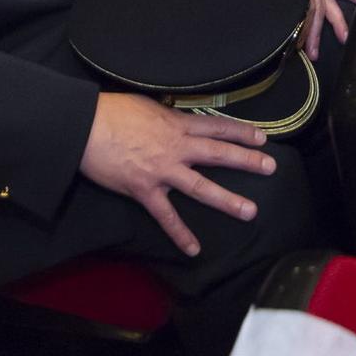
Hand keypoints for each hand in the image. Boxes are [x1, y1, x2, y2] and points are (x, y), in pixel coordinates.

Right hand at [78, 93, 273, 256]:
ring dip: (227, 199)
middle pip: (218, 153)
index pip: (216, 126)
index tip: (261, 137)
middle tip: (271, 167)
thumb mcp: (146, 105)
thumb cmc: (111, 111)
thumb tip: (176, 120)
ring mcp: (162, 170)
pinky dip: (180, 233)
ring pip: (201, 186)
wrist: (85, 127)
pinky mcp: (145, 190)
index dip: (241, 131)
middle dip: (247, 160)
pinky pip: (166, 216)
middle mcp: (175, 147)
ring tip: (249, 210)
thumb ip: (167, 116)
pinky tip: (194, 249)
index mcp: (176, 123)